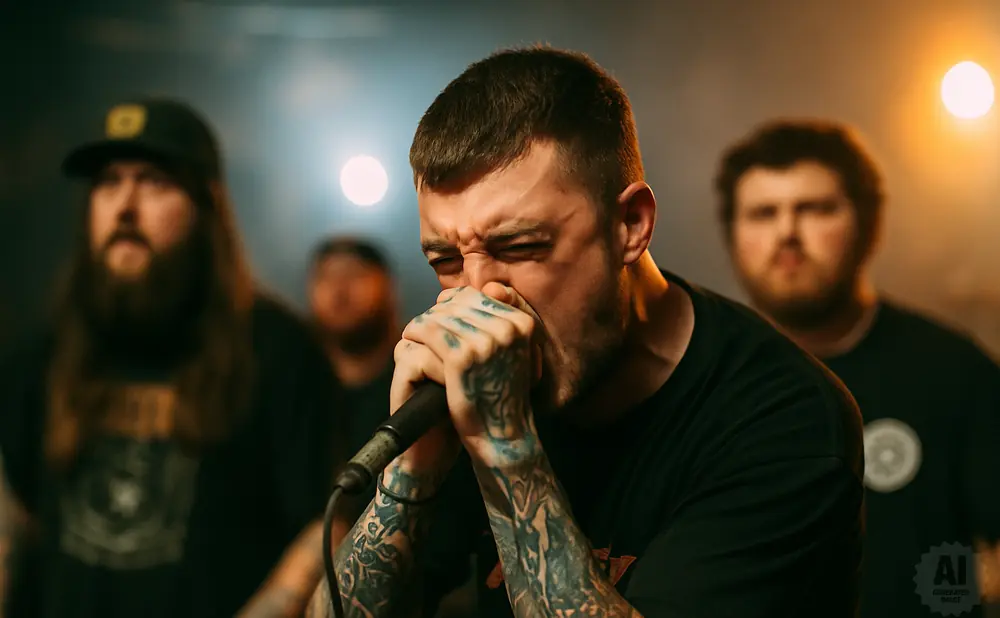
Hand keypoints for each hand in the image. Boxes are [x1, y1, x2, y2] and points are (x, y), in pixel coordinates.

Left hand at [391, 283, 538, 472]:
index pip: (480, 295)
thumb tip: (486, 287)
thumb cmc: (503, 393)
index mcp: (523, 324)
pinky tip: (409, 338)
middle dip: (440, 311)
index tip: (443, 313)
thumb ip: (503, 318)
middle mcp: (507, 328)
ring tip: (415, 332)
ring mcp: (484, 342)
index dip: (457, 302)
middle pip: (460, 302)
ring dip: (425, 321)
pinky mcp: (460, 357)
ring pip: (441, 314)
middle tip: (426, 325)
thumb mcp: (515, 352)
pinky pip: (428, 330)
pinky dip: (415, 331)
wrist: (502, 436)